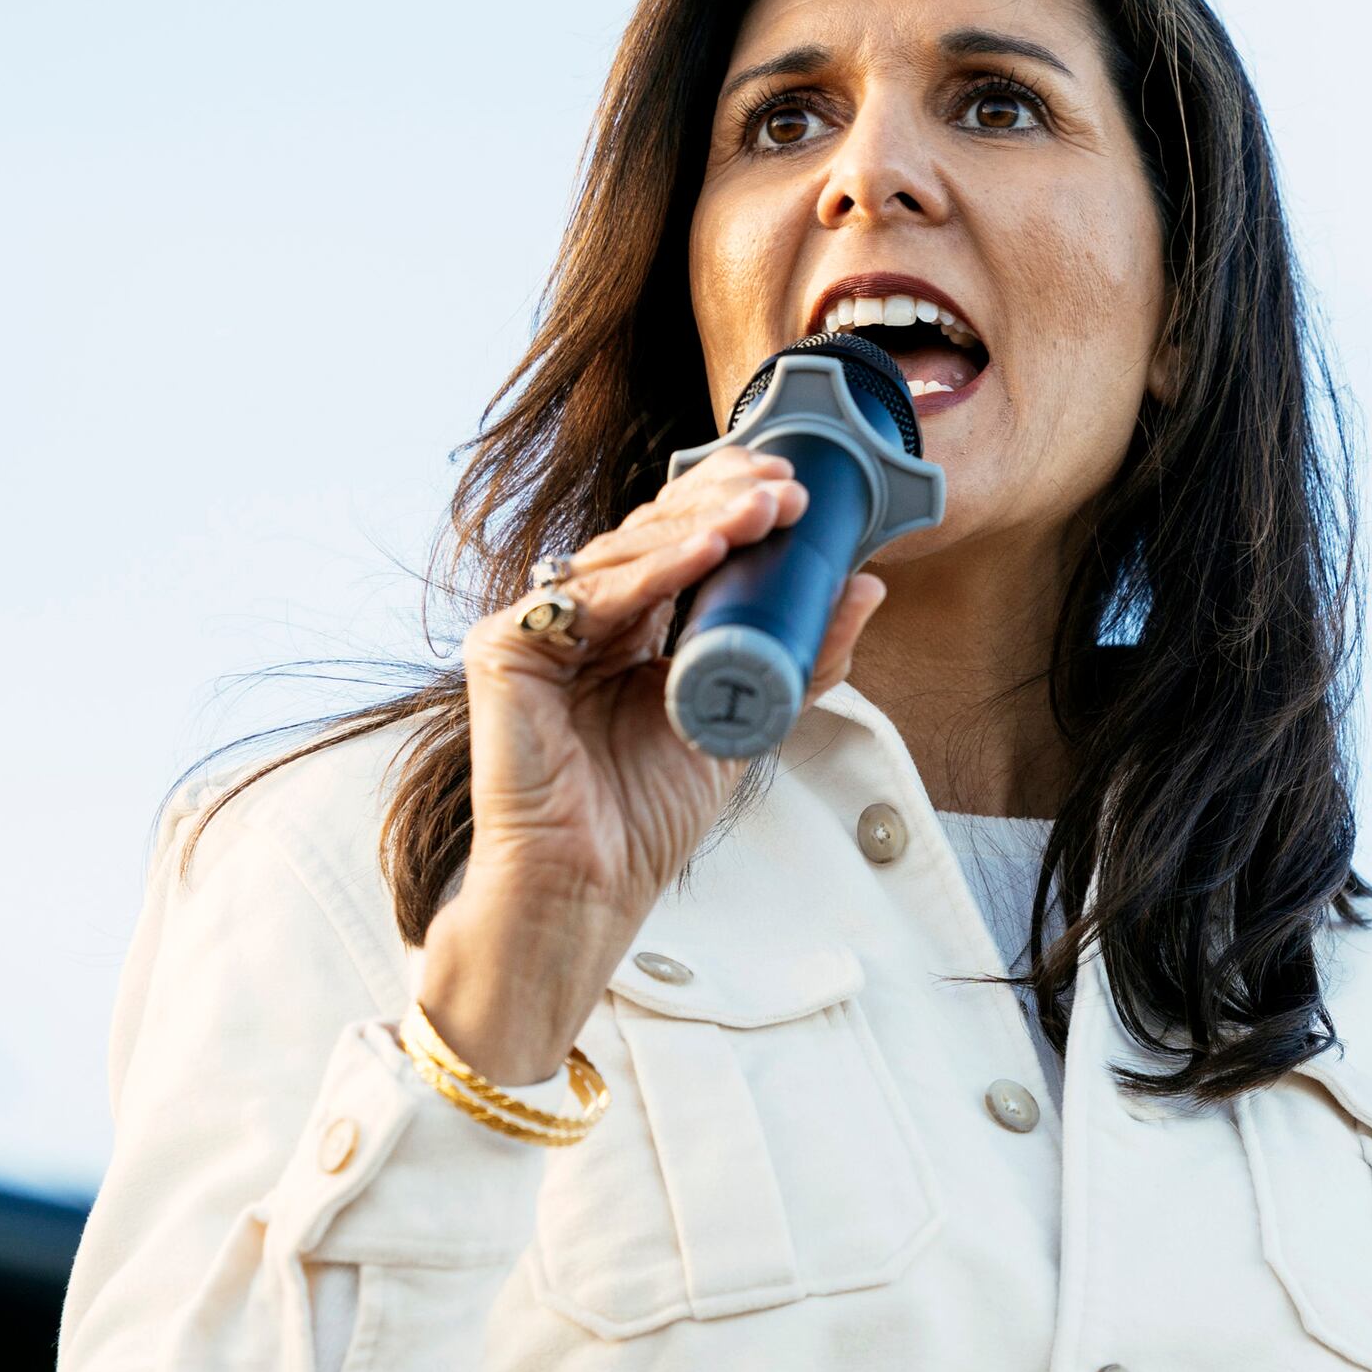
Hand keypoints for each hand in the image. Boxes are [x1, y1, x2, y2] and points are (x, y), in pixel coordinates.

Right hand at [410, 450, 886, 1083]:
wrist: (588, 885)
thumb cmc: (647, 816)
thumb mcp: (749, 722)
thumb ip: (801, 660)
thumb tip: (865, 588)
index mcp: (629, 631)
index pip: (680, 547)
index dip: (731, 510)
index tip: (795, 492)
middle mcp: (581, 621)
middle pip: (651, 536)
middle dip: (721, 503)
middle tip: (785, 486)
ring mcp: (540, 630)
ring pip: (625, 554)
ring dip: (701, 526)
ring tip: (763, 510)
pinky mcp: (506, 648)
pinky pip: (592, 597)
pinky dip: (655, 570)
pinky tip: (708, 549)